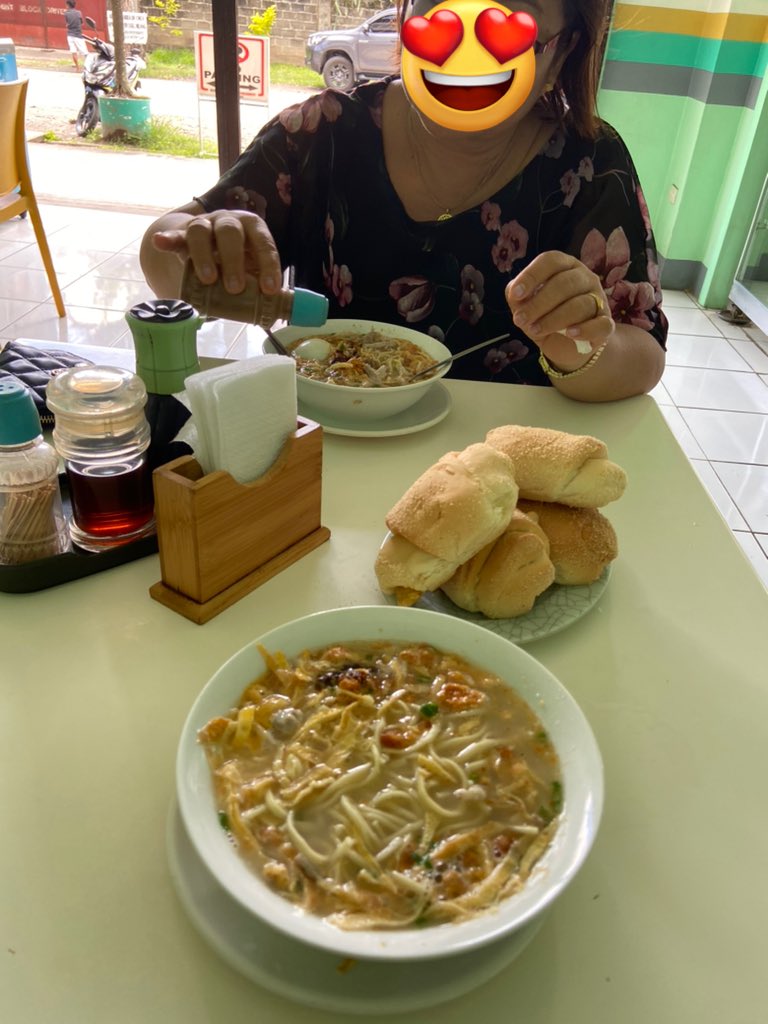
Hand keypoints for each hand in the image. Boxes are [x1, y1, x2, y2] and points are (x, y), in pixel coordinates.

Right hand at [150, 209, 281, 295]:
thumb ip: (259, 284)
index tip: (269, 289)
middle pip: (230, 232)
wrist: (208, 245)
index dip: (268, 265)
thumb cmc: (238, 262)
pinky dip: (168, 239)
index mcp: (252, 228)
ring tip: (208, 280)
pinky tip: (160, 243)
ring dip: (204, 256)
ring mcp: (204, 225)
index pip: (263, 242)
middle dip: (234, 260)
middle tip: (235, 288)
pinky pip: (175, 235)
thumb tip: (274, 312)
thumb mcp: (252, 269)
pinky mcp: (183, 234)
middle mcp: (229, 221)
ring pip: (201, 232)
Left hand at [505, 251, 614, 370]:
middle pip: (564, 283)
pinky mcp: (606, 324)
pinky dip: (586, 330)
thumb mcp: (527, 306)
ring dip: (554, 319)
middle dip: (539, 302)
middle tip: (519, 319)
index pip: (551, 261)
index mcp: (564, 266)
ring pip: (580, 305)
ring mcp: (598, 300)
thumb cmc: (545, 317)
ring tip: (535, 331)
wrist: (566, 345)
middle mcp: (584, 278)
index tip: (515, 294)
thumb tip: (514, 293)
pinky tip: (569, 334)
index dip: (532, 275)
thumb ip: (518, 297)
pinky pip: (601, 324)